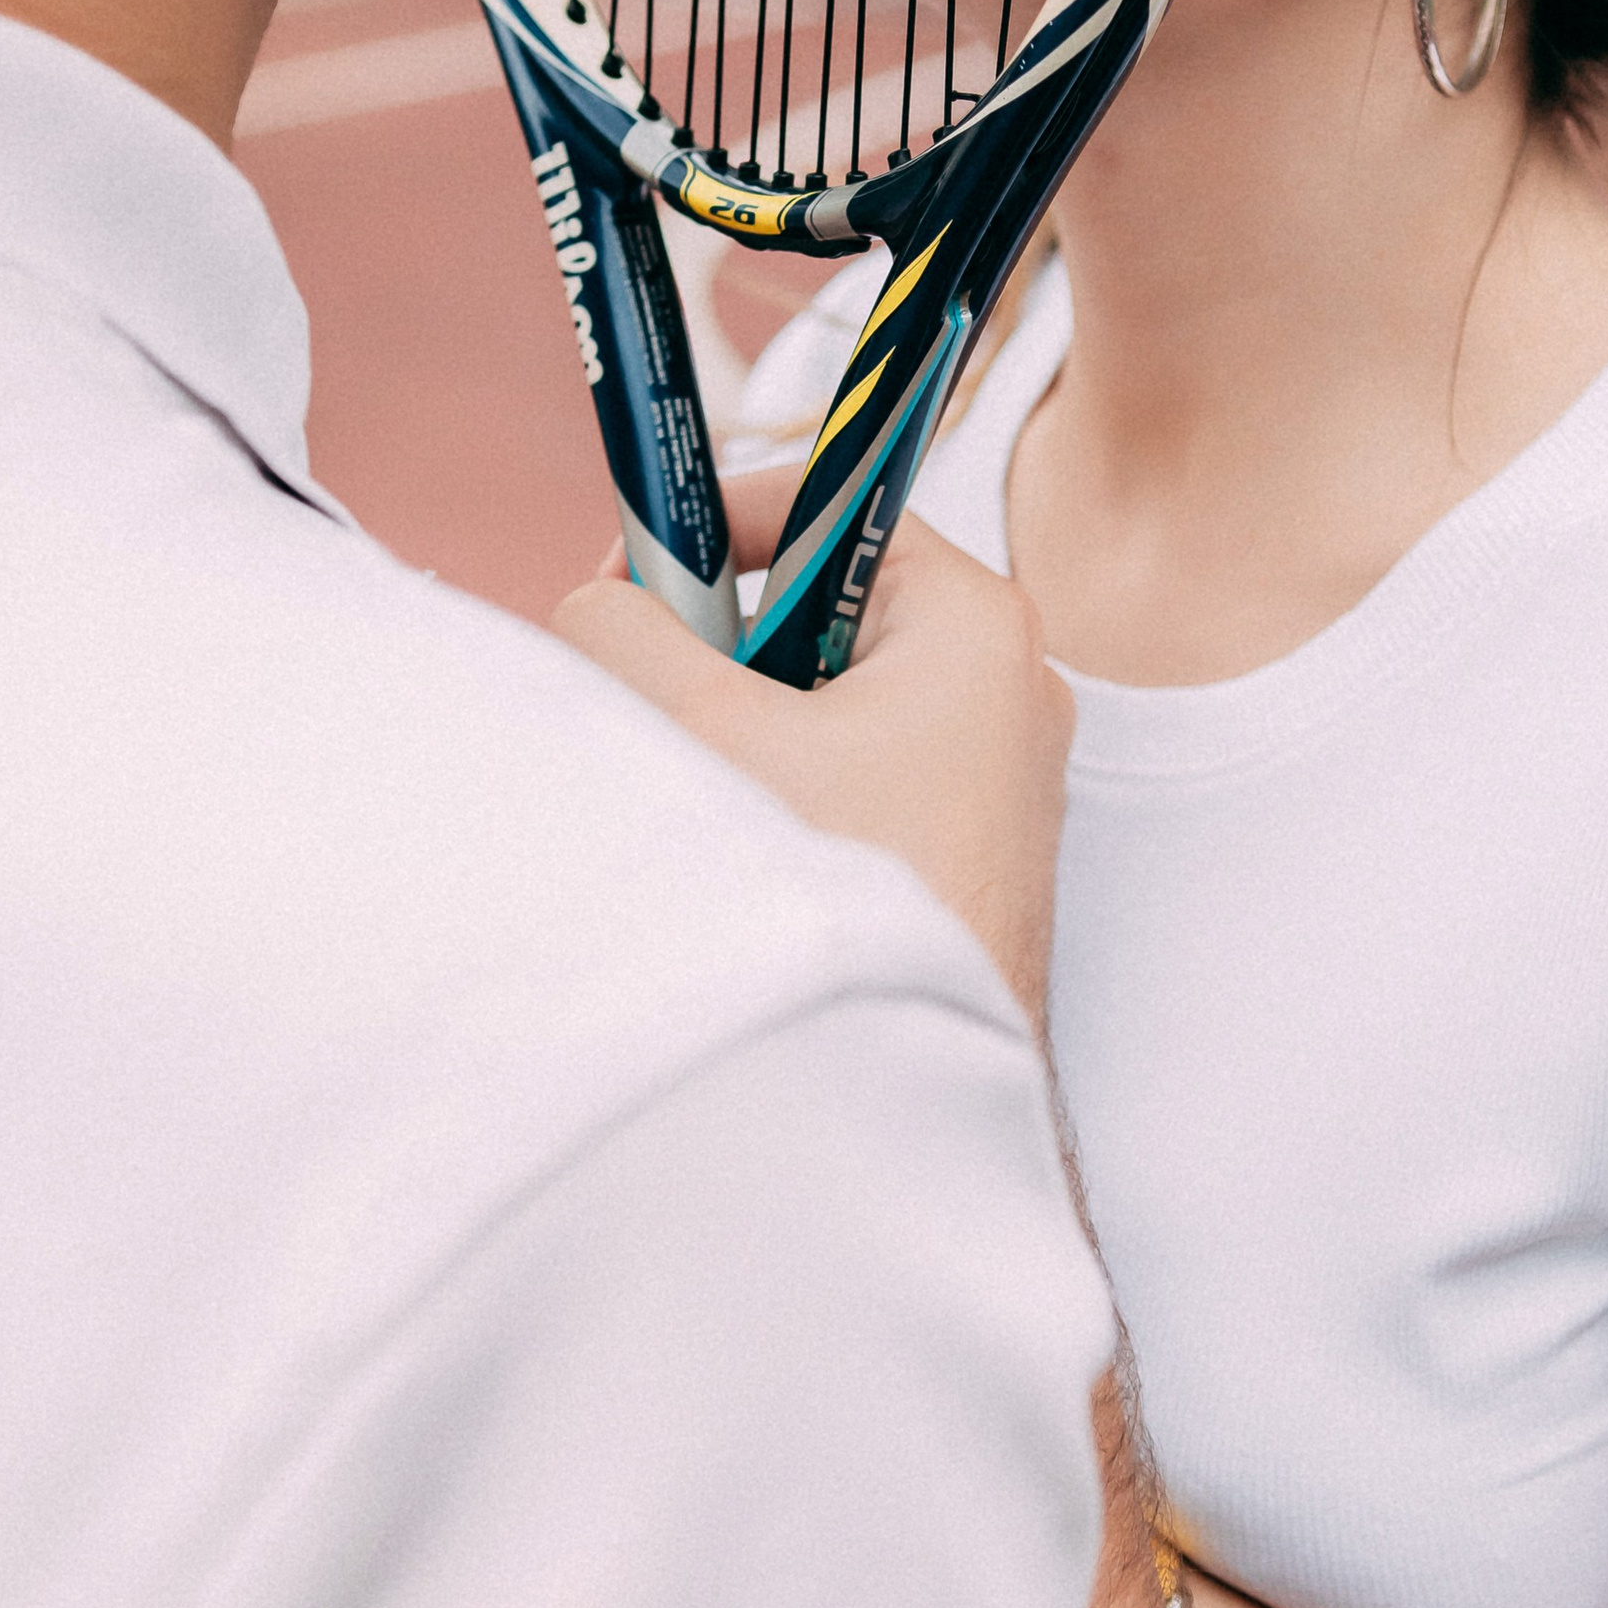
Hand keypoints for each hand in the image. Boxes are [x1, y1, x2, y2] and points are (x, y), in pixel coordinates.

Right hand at [554, 474, 1073, 1017]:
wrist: (906, 1104)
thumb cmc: (836, 900)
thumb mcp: (701, 733)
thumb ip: (626, 630)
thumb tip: (600, 603)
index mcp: (974, 624)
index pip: (826, 502)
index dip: (714, 526)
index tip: (632, 580)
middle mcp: (1006, 687)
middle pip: (819, 607)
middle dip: (720, 651)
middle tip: (667, 716)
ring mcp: (995, 777)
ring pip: (825, 701)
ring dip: (743, 735)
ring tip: (717, 809)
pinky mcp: (968, 853)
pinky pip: (854, 776)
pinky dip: (784, 797)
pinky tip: (755, 863)